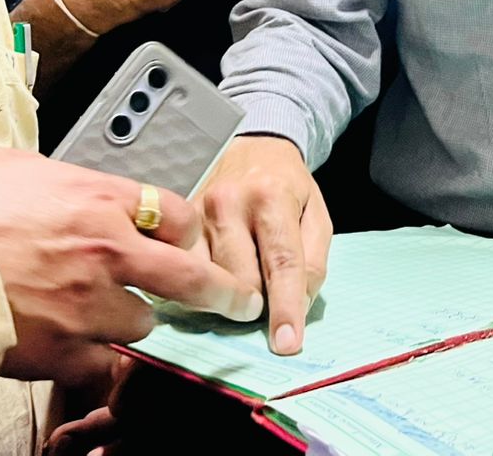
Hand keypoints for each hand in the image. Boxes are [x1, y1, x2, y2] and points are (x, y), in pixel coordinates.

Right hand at [0, 148, 251, 385]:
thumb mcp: (10, 163)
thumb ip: (54, 173)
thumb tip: (56, 178)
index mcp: (100, 198)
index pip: (177, 213)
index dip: (184, 232)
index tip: (184, 242)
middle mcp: (108, 250)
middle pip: (189, 276)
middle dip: (219, 292)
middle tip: (236, 301)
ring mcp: (88, 304)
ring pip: (145, 324)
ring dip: (135, 323)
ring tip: (113, 320)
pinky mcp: (62, 350)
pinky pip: (105, 365)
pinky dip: (102, 364)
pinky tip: (92, 358)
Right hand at [197, 136, 331, 355]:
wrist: (251, 148)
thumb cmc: (287, 186)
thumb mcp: (316, 214)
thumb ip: (313, 260)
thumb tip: (298, 304)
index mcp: (272, 197)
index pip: (281, 262)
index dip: (285, 307)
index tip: (287, 344)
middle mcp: (229, 203)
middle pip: (239, 280)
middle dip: (255, 304)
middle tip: (264, 302)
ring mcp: (196, 214)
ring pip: (208, 281)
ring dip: (227, 298)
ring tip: (243, 286)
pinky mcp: (176, 225)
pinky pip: (185, 272)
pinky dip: (202, 287)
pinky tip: (215, 281)